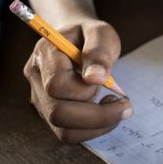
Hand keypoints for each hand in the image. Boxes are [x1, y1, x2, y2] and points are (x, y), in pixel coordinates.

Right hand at [23, 20, 132, 142]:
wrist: (76, 36)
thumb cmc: (88, 33)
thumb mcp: (100, 32)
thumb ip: (98, 51)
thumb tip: (96, 78)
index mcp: (45, 55)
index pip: (57, 85)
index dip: (85, 89)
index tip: (108, 81)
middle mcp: (37, 79)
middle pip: (57, 114)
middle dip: (96, 116)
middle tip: (125, 106)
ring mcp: (41, 98)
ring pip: (63, 130)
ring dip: (97, 126)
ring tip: (117, 108)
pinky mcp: (51, 110)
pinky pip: (69, 131)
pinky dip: (93, 128)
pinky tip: (106, 109)